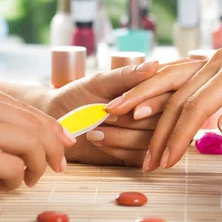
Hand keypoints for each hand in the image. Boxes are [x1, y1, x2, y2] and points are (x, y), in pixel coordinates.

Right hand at [0, 77, 74, 208]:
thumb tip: (42, 132)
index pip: (26, 108)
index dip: (53, 129)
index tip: (65, 145)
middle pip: (33, 125)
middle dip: (52, 150)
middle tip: (55, 168)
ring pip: (28, 145)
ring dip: (35, 167)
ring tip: (23, 179)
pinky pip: (10, 168)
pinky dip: (15, 180)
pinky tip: (2, 185)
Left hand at [46, 60, 162, 166]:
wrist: (58, 121)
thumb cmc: (77, 96)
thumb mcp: (100, 82)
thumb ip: (127, 76)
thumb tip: (153, 65)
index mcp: (150, 90)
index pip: (164, 96)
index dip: (145, 102)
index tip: (117, 105)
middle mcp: (153, 112)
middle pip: (160, 121)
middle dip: (129, 121)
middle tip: (103, 116)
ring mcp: (147, 135)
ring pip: (150, 141)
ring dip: (121, 137)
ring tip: (94, 131)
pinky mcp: (137, 154)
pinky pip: (140, 157)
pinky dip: (118, 149)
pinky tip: (99, 142)